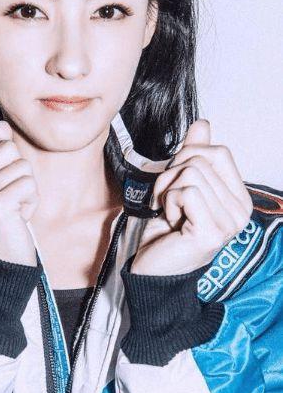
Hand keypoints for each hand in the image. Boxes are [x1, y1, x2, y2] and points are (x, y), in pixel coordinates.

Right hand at [0, 120, 39, 265]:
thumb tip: (1, 125)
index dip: (7, 165)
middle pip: (9, 150)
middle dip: (19, 175)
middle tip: (9, 200)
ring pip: (22, 167)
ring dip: (26, 191)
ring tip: (13, 211)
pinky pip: (28, 184)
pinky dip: (31, 202)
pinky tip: (18, 218)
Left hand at [130, 119, 252, 275]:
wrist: (152, 268)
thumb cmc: (165, 229)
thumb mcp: (178, 184)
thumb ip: (193, 155)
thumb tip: (203, 124)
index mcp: (237, 197)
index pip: (218, 151)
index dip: (187, 158)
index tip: (177, 184)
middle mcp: (240, 211)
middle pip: (200, 160)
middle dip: (172, 175)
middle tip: (169, 201)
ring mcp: (229, 224)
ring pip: (190, 174)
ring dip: (167, 190)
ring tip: (169, 212)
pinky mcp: (211, 233)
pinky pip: (186, 192)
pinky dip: (168, 202)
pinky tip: (171, 221)